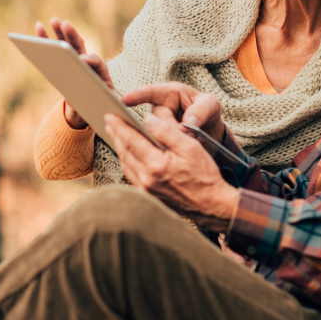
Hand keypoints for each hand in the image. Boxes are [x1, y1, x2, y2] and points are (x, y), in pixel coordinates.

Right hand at [36, 17, 113, 128]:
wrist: (92, 104)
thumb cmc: (97, 105)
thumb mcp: (98, 107)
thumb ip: (93, 106)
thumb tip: (81, 105)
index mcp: (101, 74)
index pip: (97, 63)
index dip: (90, 60)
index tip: (82, 60)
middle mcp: (89, 63)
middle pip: (82, 48)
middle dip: (73, 37)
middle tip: (66, 25)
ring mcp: (77, 59)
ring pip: (68, 43)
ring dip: (60, 31)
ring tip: (52, 20)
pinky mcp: (65, 60)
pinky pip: (55, 47)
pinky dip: (46, 38)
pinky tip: (38, 27)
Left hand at [105, 110, 239, 231]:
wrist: (211, 205)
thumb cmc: (205, 176)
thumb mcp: (190, 147)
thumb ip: (167, 131)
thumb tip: (148, 118)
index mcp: (156, 165)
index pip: (131, 140)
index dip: (119, 125)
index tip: (110, 114)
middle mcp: (146, 179)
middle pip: (124, 152)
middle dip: (116, 134)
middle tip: (109, 121)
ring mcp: (146, 190)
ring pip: (126, 164)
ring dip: (120, 148)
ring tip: (117, 135)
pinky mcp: (149, 196)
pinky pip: (131, 175)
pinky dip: (127, 162)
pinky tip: (129, 156)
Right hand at [122, 83, 225, 142]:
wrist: (209, 129)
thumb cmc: (208, 112)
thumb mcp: (210, 106)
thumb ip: (201, 111)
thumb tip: (189, 122)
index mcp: (170, 93)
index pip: (151, 92)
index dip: (138, 96)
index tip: (125, 100)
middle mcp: (159, 107)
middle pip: (152, 118)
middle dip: (166, 128)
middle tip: (185, 133)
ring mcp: (156, 123)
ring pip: (153, 133)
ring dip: (167, 139)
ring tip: (186, 139)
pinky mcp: (156, 137)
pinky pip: (154, 142)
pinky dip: (163, 147)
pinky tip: (172, 151)